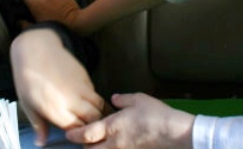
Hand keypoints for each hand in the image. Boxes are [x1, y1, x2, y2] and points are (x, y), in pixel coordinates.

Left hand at [10, 29, 105, 145]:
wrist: (35, 49)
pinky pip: (95, 92)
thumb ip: (38, 125)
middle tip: (93, 130)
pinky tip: (90, 102)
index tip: (81, 138)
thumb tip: (40, 143)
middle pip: (94, 119)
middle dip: (95, 126)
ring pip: (99, 105)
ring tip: (97, 118)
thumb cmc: (27, 78)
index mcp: (56, 111)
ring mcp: (80, 87)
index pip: (78, 130)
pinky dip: (95, 99)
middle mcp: (71, 100)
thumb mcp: (28, 105)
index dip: (81, 136)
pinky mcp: (85, 76)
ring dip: (100, 113)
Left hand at [66, 93, 194, 148]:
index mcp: (112, 127)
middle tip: (81, 139)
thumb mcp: (138, 99)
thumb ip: (123, 100)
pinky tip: (115, 143)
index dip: (75, 135)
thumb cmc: (156, 114)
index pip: (86, 134)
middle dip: (84, 146)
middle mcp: (115, 143)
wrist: (174, 133)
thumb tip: (113, 99)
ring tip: (96, 142)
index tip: (68, 134)